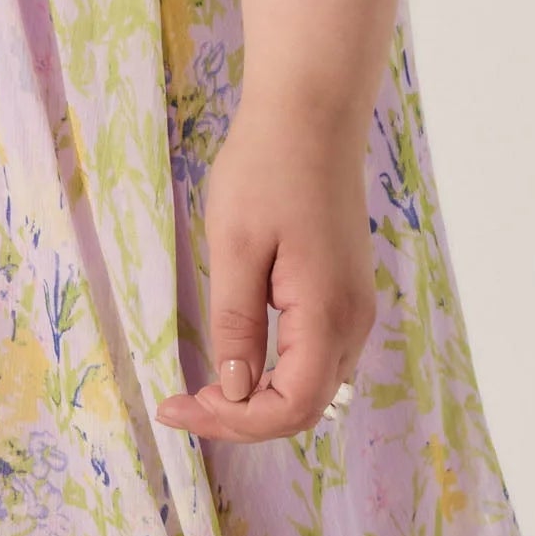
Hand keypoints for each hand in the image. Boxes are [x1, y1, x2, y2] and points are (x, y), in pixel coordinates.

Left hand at [155, 96, 374, 443]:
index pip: (291, 407)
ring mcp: (354, 307)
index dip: (234, 422)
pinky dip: (279, 373)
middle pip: (306, 406)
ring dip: (261, 400)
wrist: (311, 113)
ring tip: (205, 387)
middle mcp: (352, 321)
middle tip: (182, 402)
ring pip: (314, 386)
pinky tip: (240, 358)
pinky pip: (318, 356)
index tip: (180, 405)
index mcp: (327, 314)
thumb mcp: (235, 247)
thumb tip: (236, 390)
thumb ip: (237, 325)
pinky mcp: (345, 291)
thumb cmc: (266, 170)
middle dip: (242, 418)